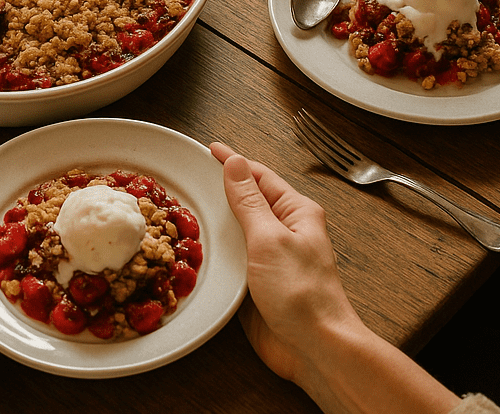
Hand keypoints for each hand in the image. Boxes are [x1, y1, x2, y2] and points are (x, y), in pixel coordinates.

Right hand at [212, 143, 459, 413]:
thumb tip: (236, 163)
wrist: (316, 350)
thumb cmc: (302, 293)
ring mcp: (270, 257)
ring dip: (214, 220)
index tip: (209, 148)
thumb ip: (249, 201)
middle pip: (247, 200)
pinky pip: (232, 257)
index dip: (233, 161)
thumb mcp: (269, 238)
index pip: (259, 176)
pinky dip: (214, 249)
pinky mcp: (257, 282)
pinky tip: (193, 246)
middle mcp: (284, 231)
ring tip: (183, 207)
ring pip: (237, 229)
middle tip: (188, 177)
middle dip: (220, 189)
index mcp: (296, 212)